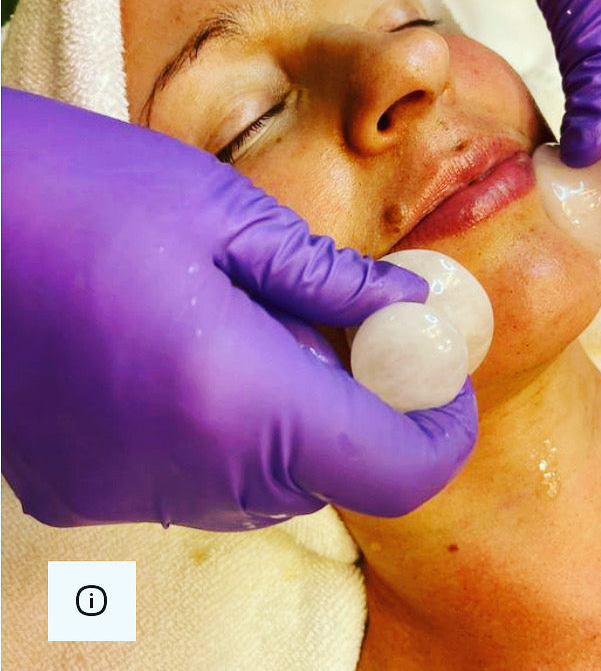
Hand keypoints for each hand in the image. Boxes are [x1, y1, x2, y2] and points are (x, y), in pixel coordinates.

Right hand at [1, 88, 476, 529]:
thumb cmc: (81, 189)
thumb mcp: (226, 213)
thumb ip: (334, 280)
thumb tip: (410, 311)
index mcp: (234, 399)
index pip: (394, 469)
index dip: (439, 425)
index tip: (436, 366)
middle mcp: (184, 473)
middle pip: (332, 473)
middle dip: (361, 404)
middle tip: (342, 321)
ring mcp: (125, 492)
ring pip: (267, 481)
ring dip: (293, 417)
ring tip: (250, 323)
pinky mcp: (82, 487)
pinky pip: (197, 477)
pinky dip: (224, 428)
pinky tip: (189, 351)